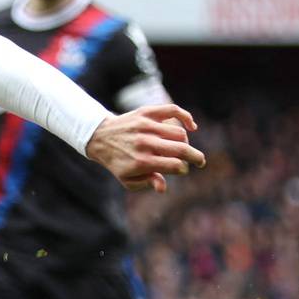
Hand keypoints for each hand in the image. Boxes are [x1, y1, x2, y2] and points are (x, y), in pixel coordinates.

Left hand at [84, 103, 203, 192]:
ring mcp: (146, 126)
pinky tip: (192, 127)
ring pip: (179, 133)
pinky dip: (187, 117)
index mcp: (141, 161)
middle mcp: (145, 143)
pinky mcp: (146, 112)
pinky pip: (173, 110)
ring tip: (180, 147)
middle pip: (182, 149)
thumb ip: (147, 183)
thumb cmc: (117, 161)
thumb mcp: (127, 179)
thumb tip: (163, 187)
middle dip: (196, 157)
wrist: (99, 137)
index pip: (175, 166)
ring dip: (185, 142)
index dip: (183, 169)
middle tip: (199, 161)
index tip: (182, 169)